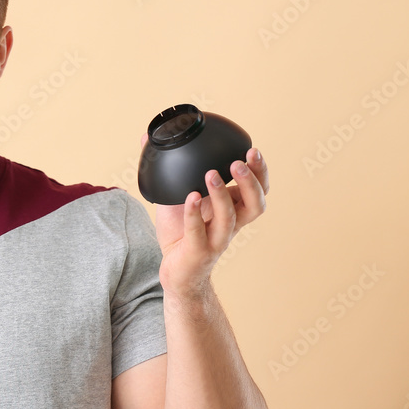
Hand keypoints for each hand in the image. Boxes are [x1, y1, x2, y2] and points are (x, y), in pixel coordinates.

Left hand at [140, 135, 269, 299]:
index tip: (252, 150)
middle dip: (251, 182)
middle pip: (256, 205)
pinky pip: (199, 232)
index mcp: (233, 210)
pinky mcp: (198, 252)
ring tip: (211, 174)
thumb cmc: (181, 233)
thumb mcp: (176, 196)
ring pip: (230, 219)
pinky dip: (194, 214)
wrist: (176, 271)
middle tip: (238, 162)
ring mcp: (215, 240)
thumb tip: (148, 137)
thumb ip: (168, 170)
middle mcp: (231, 225)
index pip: (259, 191)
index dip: (261, 173)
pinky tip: (189, 197)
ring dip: (223, 195)